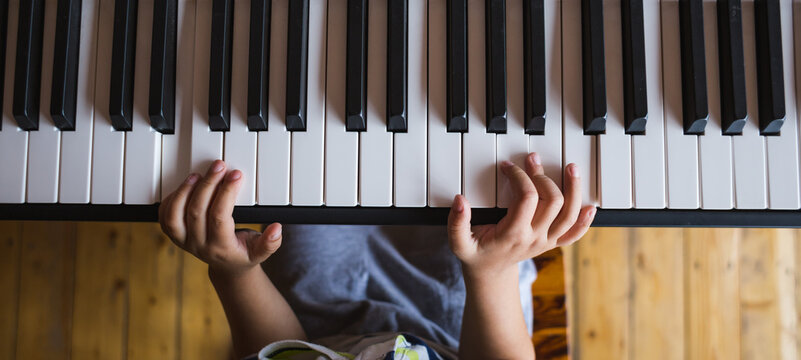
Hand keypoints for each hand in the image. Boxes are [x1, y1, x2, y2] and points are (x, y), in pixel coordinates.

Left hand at [159, 160, 282, 274]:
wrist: (227, 267)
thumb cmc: (244, 254)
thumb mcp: (261, 252)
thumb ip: (270, 243)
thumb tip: (277, 229)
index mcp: (220, 248)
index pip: (219, 216)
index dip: (226, 193)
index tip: (236, 175)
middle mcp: (198, 245)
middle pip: (196, 211)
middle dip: (208, 184)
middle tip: (219, 166)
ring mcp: (184, 241)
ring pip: (174, 215)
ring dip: (184, 191)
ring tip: (197, 175)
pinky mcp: (175, 235)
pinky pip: (165, 216)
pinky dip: (172, 199)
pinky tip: (186, 186)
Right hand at [447, 152, 595, 275]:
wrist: (489, 274)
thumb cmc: (475, 255)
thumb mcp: (458, 242)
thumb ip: (457, 222)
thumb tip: (460, 200)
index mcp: (513, 234)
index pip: (527, 198)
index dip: (519, 176)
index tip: (508, 166)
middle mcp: (534, 238)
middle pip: (552, 201)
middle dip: (543, 176)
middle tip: (532, 160)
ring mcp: (546, 241)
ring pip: (569, 214)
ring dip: (573, 189)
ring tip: (572, 168)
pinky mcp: (552, 242)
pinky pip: (574, 233)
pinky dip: (585, 221)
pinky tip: (590, 206)